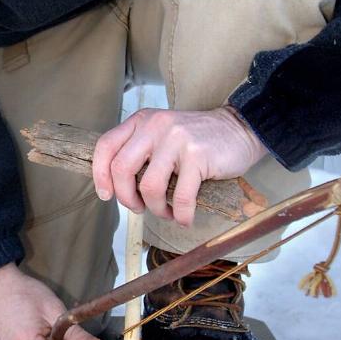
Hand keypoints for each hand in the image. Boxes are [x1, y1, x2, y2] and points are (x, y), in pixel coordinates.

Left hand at [92, 106, 265, 226]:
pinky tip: (184, 218)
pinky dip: (181, 215)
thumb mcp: (161, 133)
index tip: (106, 194)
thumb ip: (140, 150)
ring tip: (165, 213)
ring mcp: (176, 139)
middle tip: (138, 208)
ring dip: (156, 208)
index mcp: (141, 121)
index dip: (100, 174)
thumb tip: (117, 185)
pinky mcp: (198, 155)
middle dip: (126, 197)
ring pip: (149, 186)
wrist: (239, 128)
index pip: (106, 146)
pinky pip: (181, 196)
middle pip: (122, 168)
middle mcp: (154, 126)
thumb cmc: (196, 139)